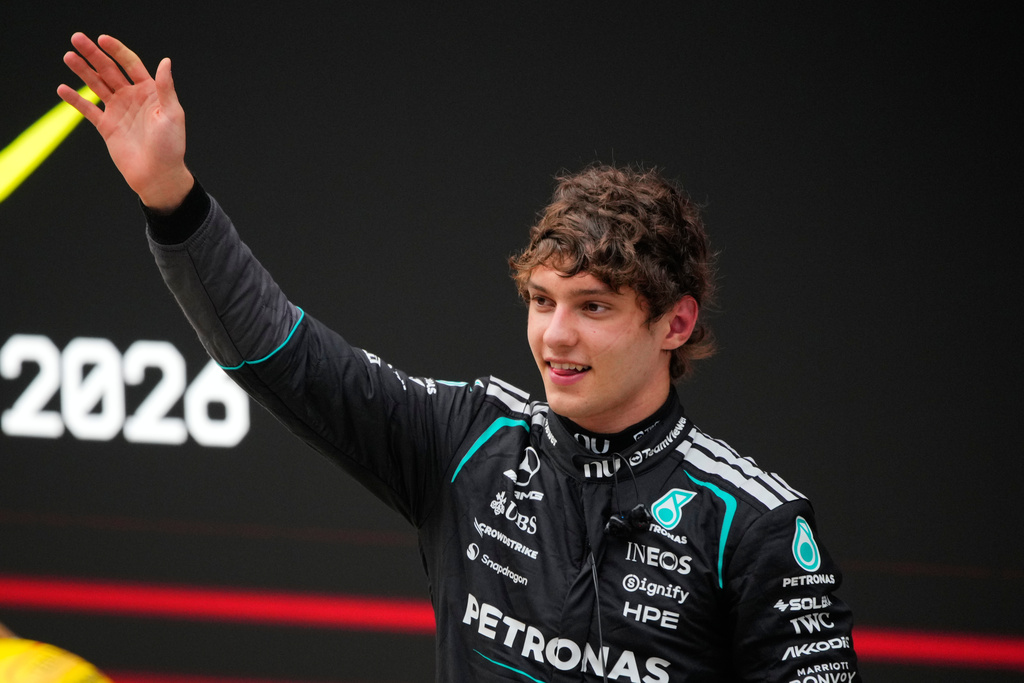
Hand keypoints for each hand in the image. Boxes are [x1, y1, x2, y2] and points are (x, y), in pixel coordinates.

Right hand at [57, 33, 192, 212]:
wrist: (158, 176)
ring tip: (68, 56)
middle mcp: (133, 98)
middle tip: (77, 38)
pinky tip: (62, 89)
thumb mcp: (172, 115)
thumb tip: (165, 61)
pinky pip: (88, 109)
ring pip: (97, 85)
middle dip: (93, 54)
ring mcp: (119, 111)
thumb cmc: (171, 147)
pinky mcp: (107, 126)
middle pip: (109, 70)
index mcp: (150, 92)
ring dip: (82, 71)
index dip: (117, 50)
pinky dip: (75, 99)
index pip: (131, 64)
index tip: (102, 39)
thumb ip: (165, 88)